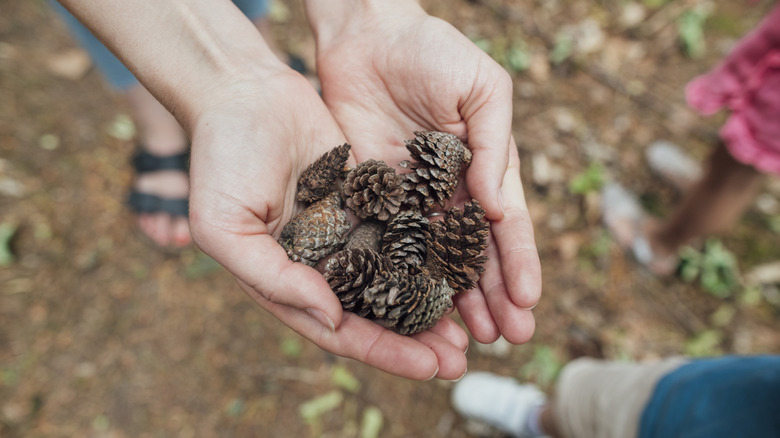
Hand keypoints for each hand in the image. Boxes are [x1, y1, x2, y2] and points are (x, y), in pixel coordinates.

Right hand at [188, 69, 468, 379]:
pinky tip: (462, 265)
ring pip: (395, 276)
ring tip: (469, 326)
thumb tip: (332, 317)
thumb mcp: (224, 226)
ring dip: (428, 303)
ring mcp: (345, 231)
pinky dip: (429, 251)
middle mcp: (319, 263)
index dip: (382, 350)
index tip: (427, 368)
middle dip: (415, 339)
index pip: (338, 328)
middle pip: (374, 311)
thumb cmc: (220, 158)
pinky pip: (403, 230)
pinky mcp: (366, 198)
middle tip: (459, 361)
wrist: (242, 91)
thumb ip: (273, 277)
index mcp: (284, 280)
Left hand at [307, 1, 541, 345]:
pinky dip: (403, 281)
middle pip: (476, 256)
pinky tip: (410, 310)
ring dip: (455, 302)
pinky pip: (390, 247)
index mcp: (485, 168)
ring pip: (436, 263)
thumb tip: (496, 206)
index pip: (508, 225)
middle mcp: (451, 193)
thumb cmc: (433, 52)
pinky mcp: (374, 200)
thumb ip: (494, 145)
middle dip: (494, 298)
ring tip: (469, 341)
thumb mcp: (481, 89)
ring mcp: (412, 201)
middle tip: (508, 340)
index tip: (529, 302)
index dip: (520, 264)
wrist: (367, 35)